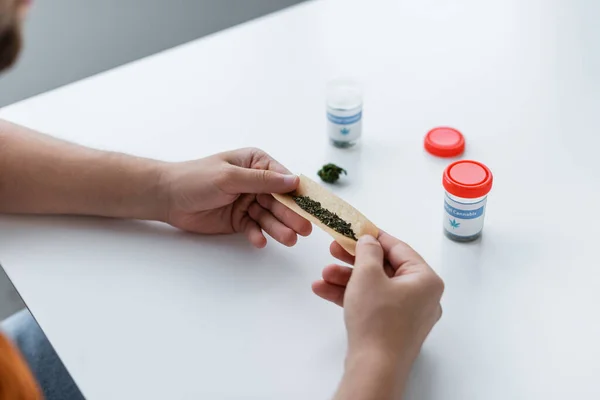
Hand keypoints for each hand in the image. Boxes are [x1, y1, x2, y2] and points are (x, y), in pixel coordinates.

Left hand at [158, 148, 311, 246]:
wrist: (167, 198)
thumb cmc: (196, 178)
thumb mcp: (230, 176)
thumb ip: (262, 180)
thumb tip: (294, 180)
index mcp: (256, 163)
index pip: (283, 178)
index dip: (298, 193)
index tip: (312, 207)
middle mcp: (256, 182)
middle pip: (279, 200)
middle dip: (291, 215)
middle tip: (304, 229)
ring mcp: (248, 202)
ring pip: (269, 216)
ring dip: (278, 228)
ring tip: (289, 240)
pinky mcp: (239, 220)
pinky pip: (254, 228)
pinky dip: (257, 235)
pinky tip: (259, 241)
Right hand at [313, 233, 443, 364]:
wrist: (374, 368)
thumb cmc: (377, 319)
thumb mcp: (367, 275)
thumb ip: (368, 251)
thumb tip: (369, 241)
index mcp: (425, 279)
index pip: (398, 248)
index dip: (374, 237)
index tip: (356, 229)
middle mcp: (421, 296)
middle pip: (384, 268)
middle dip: (354, 260)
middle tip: (334, 248)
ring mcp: (407, 314)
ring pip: (375, 287)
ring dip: (347, 279)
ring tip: (323, 275)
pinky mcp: (392, 328)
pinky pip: (372, 304)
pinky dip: (351, 296)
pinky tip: (324, 290)